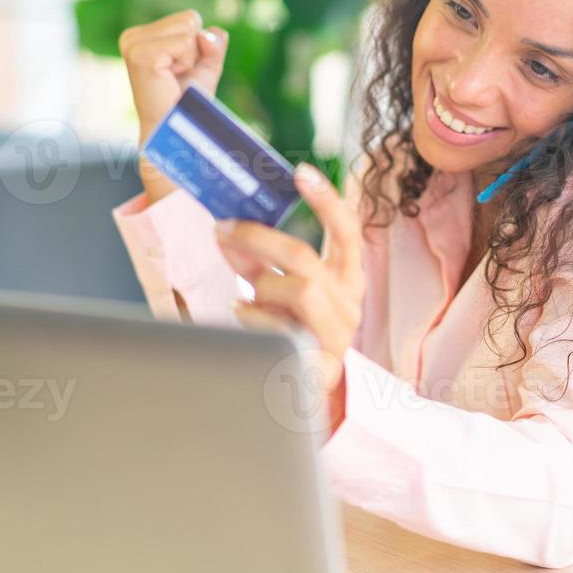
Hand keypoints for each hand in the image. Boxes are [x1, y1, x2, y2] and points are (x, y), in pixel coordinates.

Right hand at [119, 10, 226, 199]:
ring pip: (189, 28)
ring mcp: (133, 44)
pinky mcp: (141, 56)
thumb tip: (214, 32)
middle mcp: (131, 37)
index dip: (196, 46)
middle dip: (195, 50)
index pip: (188, 17)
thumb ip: (212, 44)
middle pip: (189, 18)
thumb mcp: (204, 67)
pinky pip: (185, 42)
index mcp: (140, 35)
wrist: (175, 130)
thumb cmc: (187, 103)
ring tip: (173, 78)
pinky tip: (170, 79)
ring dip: (191, 57)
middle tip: (178, 77)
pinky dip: (187, 62)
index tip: (180, 71)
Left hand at [215, 163, 363, 432]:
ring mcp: (338, 334)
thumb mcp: (279, 290)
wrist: (307, 399)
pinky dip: (253, 320)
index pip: (346, 230)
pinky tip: (246, 323)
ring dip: (259, 288)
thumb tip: (227, 230)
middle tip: (222, 228)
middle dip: (257, 238)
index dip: (325, 200)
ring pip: (295, 290)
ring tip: (243, 300)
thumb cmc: (292, 334)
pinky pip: (278, 329)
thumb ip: (259, 261)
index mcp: (347, 277)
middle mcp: (350, 302)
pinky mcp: (321, 363)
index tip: (301, 173)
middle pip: (303, 257)